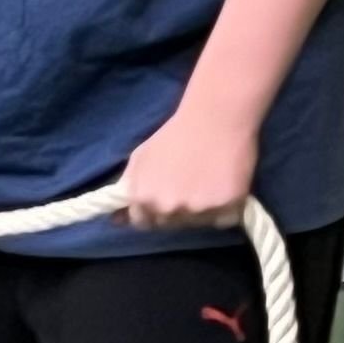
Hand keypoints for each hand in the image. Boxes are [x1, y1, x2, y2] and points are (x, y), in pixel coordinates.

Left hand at [117, 105, 259, 230]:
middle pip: (170, 224)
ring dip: (201, 211)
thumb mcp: (140, 160)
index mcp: (143, 198)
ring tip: (206, 183)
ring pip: (198, 223)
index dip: (151, 211)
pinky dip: (225, 209)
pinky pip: (224, 219)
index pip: (142, 222)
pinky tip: (224, 186)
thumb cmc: (174, 136)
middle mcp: (168, 208)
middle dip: (175, 211)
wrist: (214, 119)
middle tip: (188, 186)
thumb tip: (116, 220)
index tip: (162, 198)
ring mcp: (198, 209)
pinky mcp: (227, 206)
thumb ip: (128, 189)